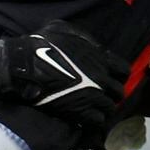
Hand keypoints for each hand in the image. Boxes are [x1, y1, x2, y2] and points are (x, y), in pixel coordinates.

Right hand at [0, 20, 128, 127]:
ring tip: (93, 108)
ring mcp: (94, 96)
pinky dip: (94, 119)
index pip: (124, 71)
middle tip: (101, 94)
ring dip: (103, 108)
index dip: (118, 75)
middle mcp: (102, 78)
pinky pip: (98, 120)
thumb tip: (93, 45)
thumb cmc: (42, 45)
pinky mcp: (83, 112)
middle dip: (111, 93)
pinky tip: (85, 116)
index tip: (110, 78)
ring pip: (111, 108)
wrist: (26, 67)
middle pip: (118, 91)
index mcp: (100, 58)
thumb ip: (83, 38)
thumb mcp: (64, 30)